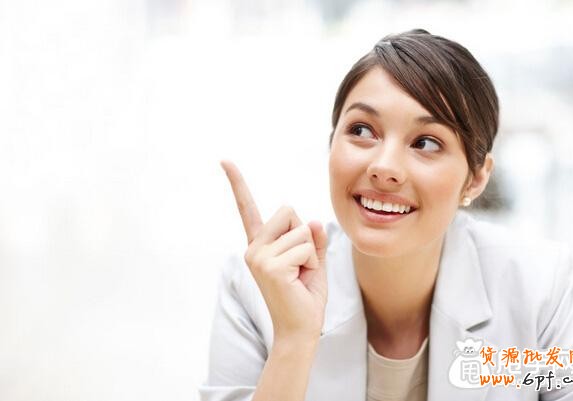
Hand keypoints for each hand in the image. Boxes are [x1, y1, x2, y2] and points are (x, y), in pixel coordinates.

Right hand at [220, 160, 327, 343]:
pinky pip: (304, 246)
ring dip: (309, 253)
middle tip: (300, 265)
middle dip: (304, 234)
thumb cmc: (305, 297)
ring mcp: (258, 256)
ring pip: (300, 230)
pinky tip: (299, 280)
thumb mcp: (313, 262)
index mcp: (260, 245)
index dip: (237, 184)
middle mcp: (254, 248)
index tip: (224, 161)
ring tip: (300, 276)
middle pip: (289, 211)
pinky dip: (311, 262)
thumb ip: (313, 240)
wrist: (300, 331)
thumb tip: (311, 221)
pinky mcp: (269, 265)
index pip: (247, 209)